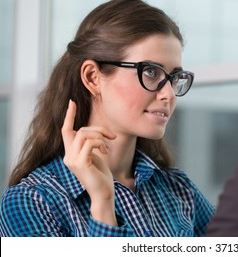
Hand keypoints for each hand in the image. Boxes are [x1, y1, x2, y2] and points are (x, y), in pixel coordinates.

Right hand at [61, 100, 116, 224]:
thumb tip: (95, 132)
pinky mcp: (80, 163)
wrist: (103, 192)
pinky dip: (100, 143)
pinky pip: (90, 143)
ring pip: (85, 134)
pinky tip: (105, 152)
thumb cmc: (101, 175)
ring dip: (101, 136)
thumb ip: (90, 144)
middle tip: (112, 137)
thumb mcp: (95, 155)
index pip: (66, 131)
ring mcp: (72, 160)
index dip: (69, 116)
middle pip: (80, 130)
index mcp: (71, 153)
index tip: (72, 102)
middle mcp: (68, 156)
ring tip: (107, 147)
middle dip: (99, 129)